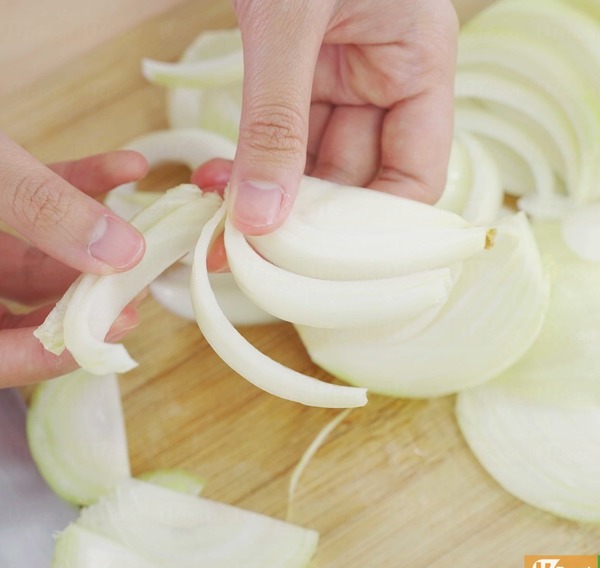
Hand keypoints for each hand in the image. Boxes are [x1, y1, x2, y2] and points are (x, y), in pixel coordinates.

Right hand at [0, 134, 147, 386]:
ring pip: (25, 256)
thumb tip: (121, 252)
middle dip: (82, 286)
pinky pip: (23, 204)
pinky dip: (71, 184)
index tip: (118, 326)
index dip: (52, 353)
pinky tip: (123, 165)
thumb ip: (36, 209)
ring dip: (85, 236)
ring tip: (139, 223)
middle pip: (17, 302)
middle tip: (140, 274)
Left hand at [224, 0, 458, 234]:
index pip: (415, 175)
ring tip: (223, 222)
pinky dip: (246, 162)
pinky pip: (277, 135)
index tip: (323, 263)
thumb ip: (276, 117)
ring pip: (309, 162)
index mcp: (418, 61)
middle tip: (258, 250)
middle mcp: (383, 78)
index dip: (375, 227)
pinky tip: (215, 181)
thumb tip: (259, 214)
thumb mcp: (288, 23)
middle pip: (354, 179)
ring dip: (266, 196)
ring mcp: (337, 76)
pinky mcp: (295, 71)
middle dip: (304, 218)